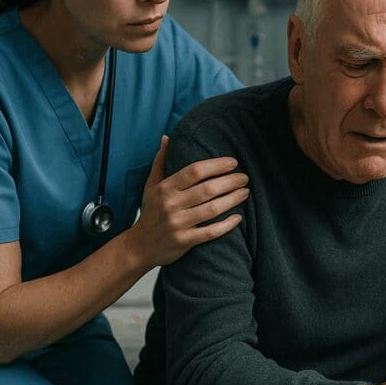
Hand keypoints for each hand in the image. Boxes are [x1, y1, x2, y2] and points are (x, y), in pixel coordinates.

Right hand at [125, 136, 248, 268]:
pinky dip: (226, 225)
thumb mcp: (151, 186)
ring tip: (245, 192)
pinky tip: (238, 218)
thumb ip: (160, 162)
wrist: (140, 246)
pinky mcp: (184, 241)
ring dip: (233, 199)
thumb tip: (167, 138)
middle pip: (207, 189)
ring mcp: (177, 224)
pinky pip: (210, 232)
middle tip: (244, 177)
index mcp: (165, 188)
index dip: (217, 165)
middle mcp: (171, 204)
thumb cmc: (151, 213)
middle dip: (230, 181)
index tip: (233, 162)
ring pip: (212, 209)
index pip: (195, 171)